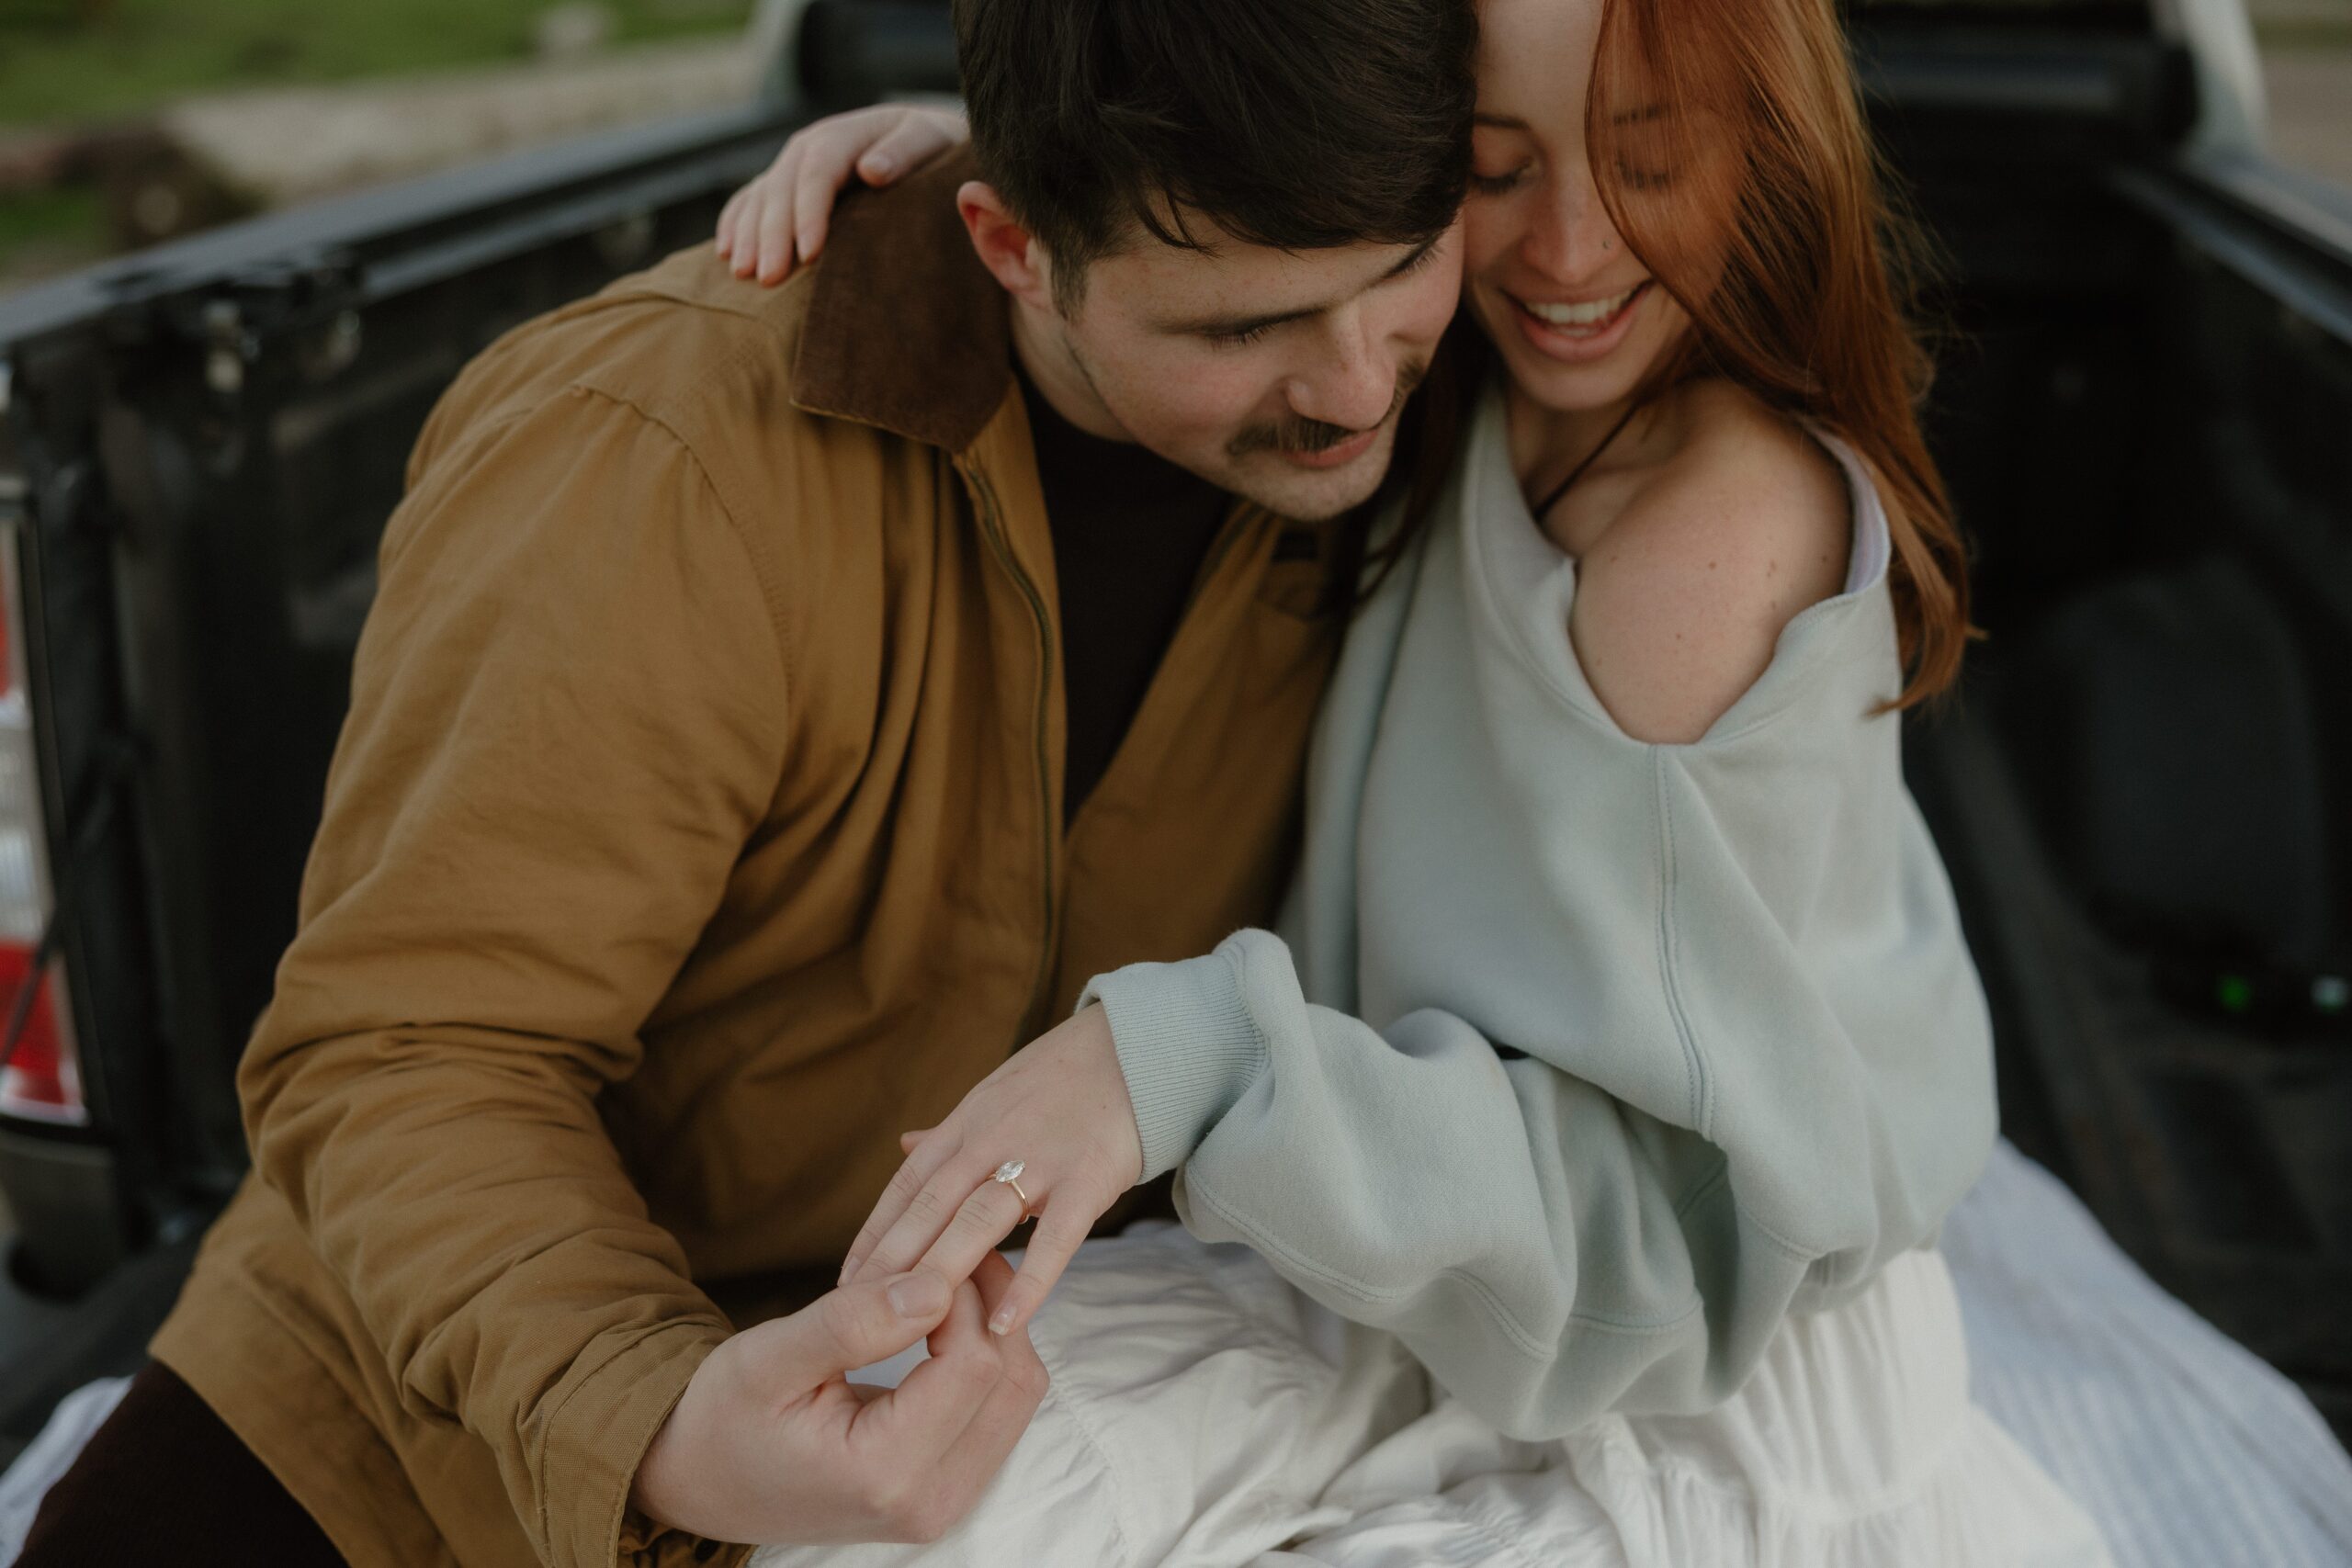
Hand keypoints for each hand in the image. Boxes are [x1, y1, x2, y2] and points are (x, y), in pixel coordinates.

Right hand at [630, 1250, 1047, 1545]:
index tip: (926, 1252)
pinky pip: (999, 1412)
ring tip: (945, 1280)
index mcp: (884, 1473)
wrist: (703, 1481)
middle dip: (992, 1305)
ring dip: (995, 1328)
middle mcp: (929, 1502)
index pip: (974, 1364)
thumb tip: (937, 1284)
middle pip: (1014, 1382)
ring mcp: (945, 1504)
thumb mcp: (768, 1359)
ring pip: (1019, 1396)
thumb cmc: (724, 1417)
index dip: (964, 1294)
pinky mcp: (949, 1490)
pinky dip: (985, 1357)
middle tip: (950, 1251)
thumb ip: (853, 1323)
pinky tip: (945, 1321)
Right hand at [715, 102, 968, 283]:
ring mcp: (792, 164)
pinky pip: (750, 200)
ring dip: (748, 236)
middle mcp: (809, 146)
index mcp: (842, 137)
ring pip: (760, 198)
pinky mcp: (784, 181)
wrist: (922, 138)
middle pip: (781, 190)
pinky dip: (735, 224)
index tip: (809, 255)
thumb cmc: (933, 148)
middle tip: (768, 279)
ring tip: (744, 274)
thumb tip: (873, 169)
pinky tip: (726, 252)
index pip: (818, 173)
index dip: (809, 213)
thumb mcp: (928, 140)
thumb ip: (904, 151)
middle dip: (772, 235)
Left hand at [840, 1005, 1142, 1341]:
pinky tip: (1005, 1324)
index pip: (906, 1188)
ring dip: (940, 1274)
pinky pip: (1054, 1239)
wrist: (1135, 1049)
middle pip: (928, 1210)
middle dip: (889, 1265)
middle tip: (856, 1316)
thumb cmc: (1061, 1080)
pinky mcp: (1087, 1179)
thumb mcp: (993, 1097)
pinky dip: (1030, 1282)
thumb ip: (950, 1133)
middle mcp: (990, 1143)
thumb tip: (903, 1146)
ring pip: (977, 1223)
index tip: (845, 1284)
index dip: (873, 1236)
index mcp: (964, 1126)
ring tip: (910, 1324)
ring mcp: (1038, 1161)